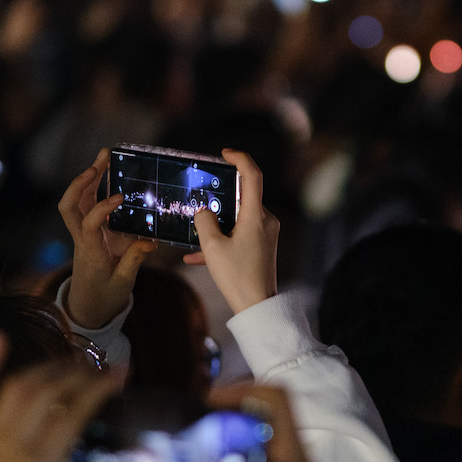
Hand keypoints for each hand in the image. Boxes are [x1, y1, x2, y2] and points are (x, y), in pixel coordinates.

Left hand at [57, 149, 154, 328]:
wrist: (87, 306)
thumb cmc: (104, 296)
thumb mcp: (123, 284)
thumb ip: (134, 261)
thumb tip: (150, 241)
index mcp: (90, 251)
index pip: (88, 224)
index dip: (101, 209)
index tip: (120, 197)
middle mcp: (82, 238)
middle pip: (70, 206)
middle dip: (81, 182)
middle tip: (101, 162)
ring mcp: (83, 232)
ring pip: (77, 200)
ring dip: (89, 178)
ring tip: (105, 156)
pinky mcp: (90, 230)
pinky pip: (88, 205)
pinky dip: (96, 187)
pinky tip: (110, 173)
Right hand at [183, 150, 278, 314]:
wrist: (257, 308)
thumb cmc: (237, 277)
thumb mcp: (212, 247)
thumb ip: (204, 222)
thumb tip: (204, 212)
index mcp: (257, 216)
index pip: (253, 175)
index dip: (240, 159)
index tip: (225, 154)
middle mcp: (266, 221)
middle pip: (242, 198)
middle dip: (220, 201)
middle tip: (201, 204)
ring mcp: (266, 234)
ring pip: (238, 219)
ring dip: (216, 226)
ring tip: (196, 238)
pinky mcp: (262, 247)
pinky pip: (239, 236)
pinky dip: (221, 241)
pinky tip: (196, 257)